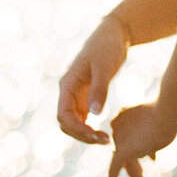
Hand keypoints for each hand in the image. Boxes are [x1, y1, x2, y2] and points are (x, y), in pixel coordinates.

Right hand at [57, 16, 129, 144]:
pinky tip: (106, 133)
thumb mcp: (105, 67)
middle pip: (66, 123)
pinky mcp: (86, 97)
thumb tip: (94, 114)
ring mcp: (76, 96)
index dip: (77, 129)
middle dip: (82, 135)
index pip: (63, 115)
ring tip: (107, 140)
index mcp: (67, 85)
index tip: (96, 135)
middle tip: (105, 141)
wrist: (113, 35)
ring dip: (86, 134)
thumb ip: (100, 89)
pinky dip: (91, 128)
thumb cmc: (108, 47)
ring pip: (74, 123)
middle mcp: (68, 92)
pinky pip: (83, 119)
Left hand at [108, 103, 174, 176]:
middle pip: (127, 147)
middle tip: (141, 171)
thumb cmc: (167, 114)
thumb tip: (151, 149)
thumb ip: (153, 129)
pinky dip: (113, 174)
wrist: (164, 113)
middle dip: (136, 158)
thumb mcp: (159, 119)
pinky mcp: (122, 151)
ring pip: (126, 159)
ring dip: (135, 172)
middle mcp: (118, 127)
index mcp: (123, 115)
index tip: (153, 158)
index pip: (131, 134)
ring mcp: (119, 139)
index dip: (144, 148)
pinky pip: (115, 166)